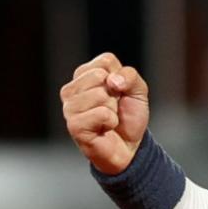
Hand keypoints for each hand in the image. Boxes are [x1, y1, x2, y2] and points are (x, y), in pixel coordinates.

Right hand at [61, 53, 150, 173]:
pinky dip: (110, 122)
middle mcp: (72, 89)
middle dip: (115, 94)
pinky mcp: (74, 125)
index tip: (119, 93)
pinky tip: (104, 129)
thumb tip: (112, 81)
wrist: (129, 147)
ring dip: (112, 110)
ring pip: (99, 95)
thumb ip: (130, 76)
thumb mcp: (137, 90)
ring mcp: (70, 107)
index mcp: (84, 75)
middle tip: (112, 108)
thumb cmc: (128, 116)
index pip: (105, 61)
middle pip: (100, 75)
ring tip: (108, 119)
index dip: (121, 78)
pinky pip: (101, 114)